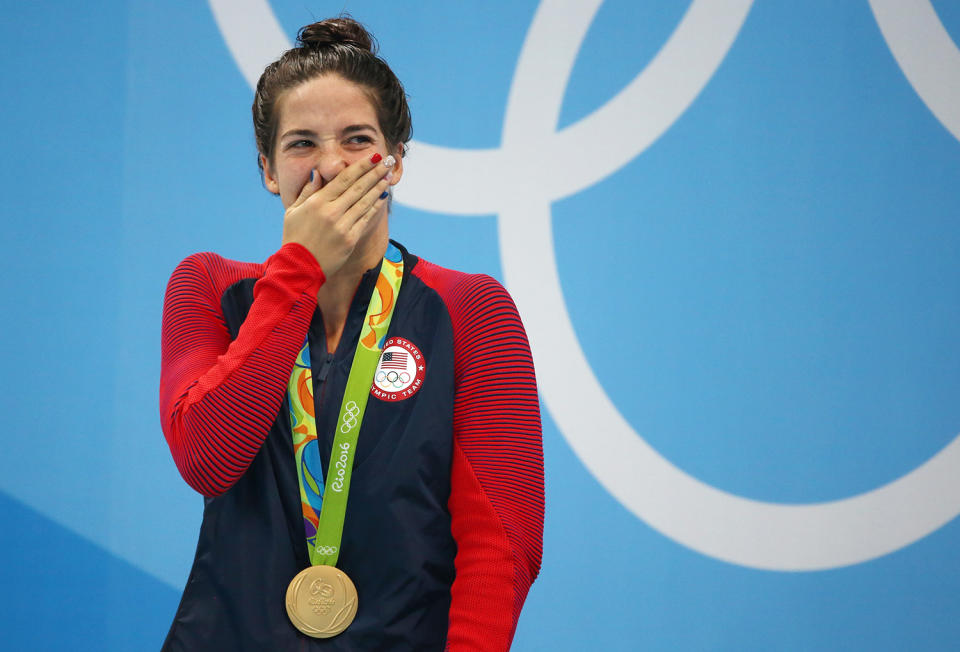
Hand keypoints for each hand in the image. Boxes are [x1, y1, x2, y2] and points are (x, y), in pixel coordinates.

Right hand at [281, 153, 393, 275]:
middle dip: (375, 173)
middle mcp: (331, 212)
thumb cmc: (294, 238)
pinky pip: (365, 219)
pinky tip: (383, 198)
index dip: (361, 166)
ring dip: (379, 188)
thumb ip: (307, 191)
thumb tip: (317, 172)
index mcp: (317, 202)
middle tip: (388, 162)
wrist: (299, 267)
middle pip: (358, 187)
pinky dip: (375, 207)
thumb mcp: (293, 211)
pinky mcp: (350, 239)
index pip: (344, 179)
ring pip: (365, 202)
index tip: (373, 157)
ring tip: (389, 177)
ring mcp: (342, 226)